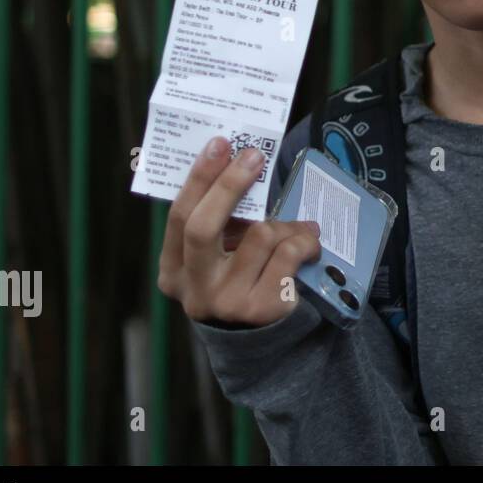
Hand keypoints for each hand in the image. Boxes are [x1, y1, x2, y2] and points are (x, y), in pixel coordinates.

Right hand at [157, 137, 321, 326]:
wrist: (261, 338)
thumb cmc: (239, 279)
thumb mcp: (218, 256)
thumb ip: (221, 222)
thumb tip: (241, 162)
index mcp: (173, 270)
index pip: (180, 216)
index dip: (200, 178)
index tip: (220, 144)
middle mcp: (194, 289)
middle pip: (203, 226)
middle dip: (230, 184)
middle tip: (253, 154)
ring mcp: (227, 302)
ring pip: (259, 235)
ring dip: (284, 223)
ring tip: (297, 227)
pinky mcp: (262, 308)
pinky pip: (288, 254)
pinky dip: (304, 241)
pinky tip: (309, 245)